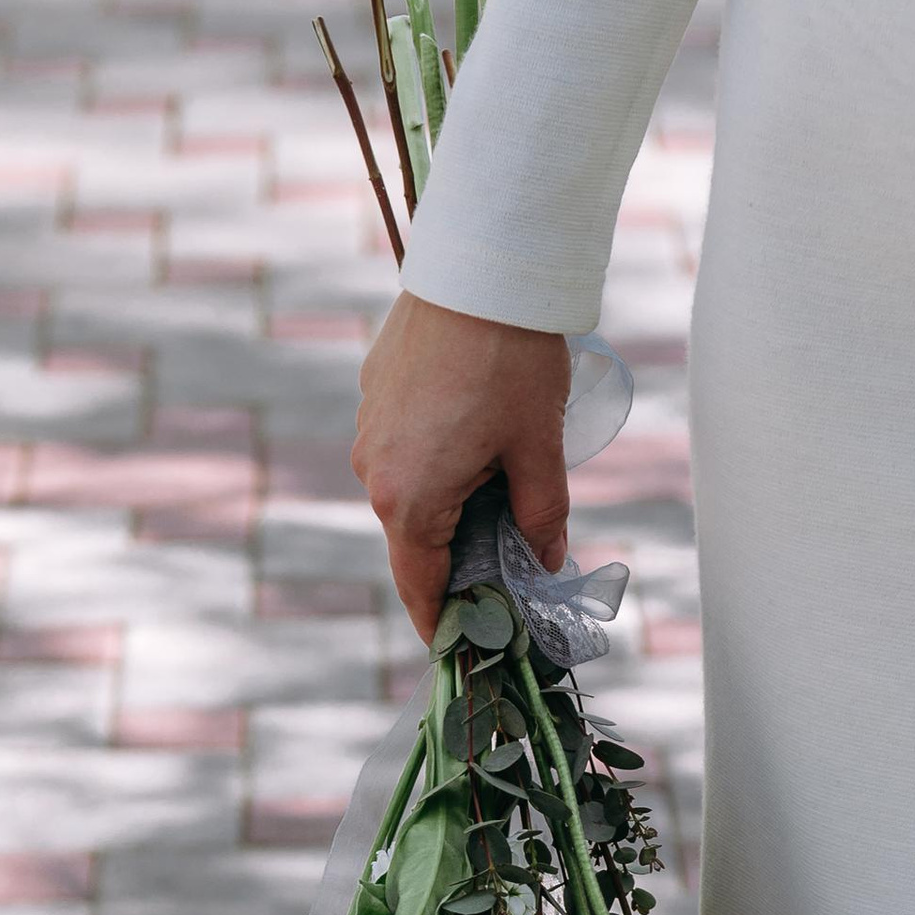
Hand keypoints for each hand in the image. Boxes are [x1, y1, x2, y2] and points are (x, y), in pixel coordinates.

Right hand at [354, 292, 570, 642]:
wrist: (480, 266)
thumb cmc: (512, 360)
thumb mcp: (540, 448)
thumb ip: (542, 516)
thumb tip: (546, 562)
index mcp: (409, 499)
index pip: (420, 588)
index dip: (443, 624)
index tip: (464, 648)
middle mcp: (373, 471)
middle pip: (416, 541)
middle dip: (460, 558)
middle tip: (511, 565)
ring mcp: (368, 429)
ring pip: (411, 492)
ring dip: (451, 502)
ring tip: (506, 484)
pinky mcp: (375, 393)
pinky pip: (404, 448)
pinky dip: (437, 459)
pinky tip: (480, 433)